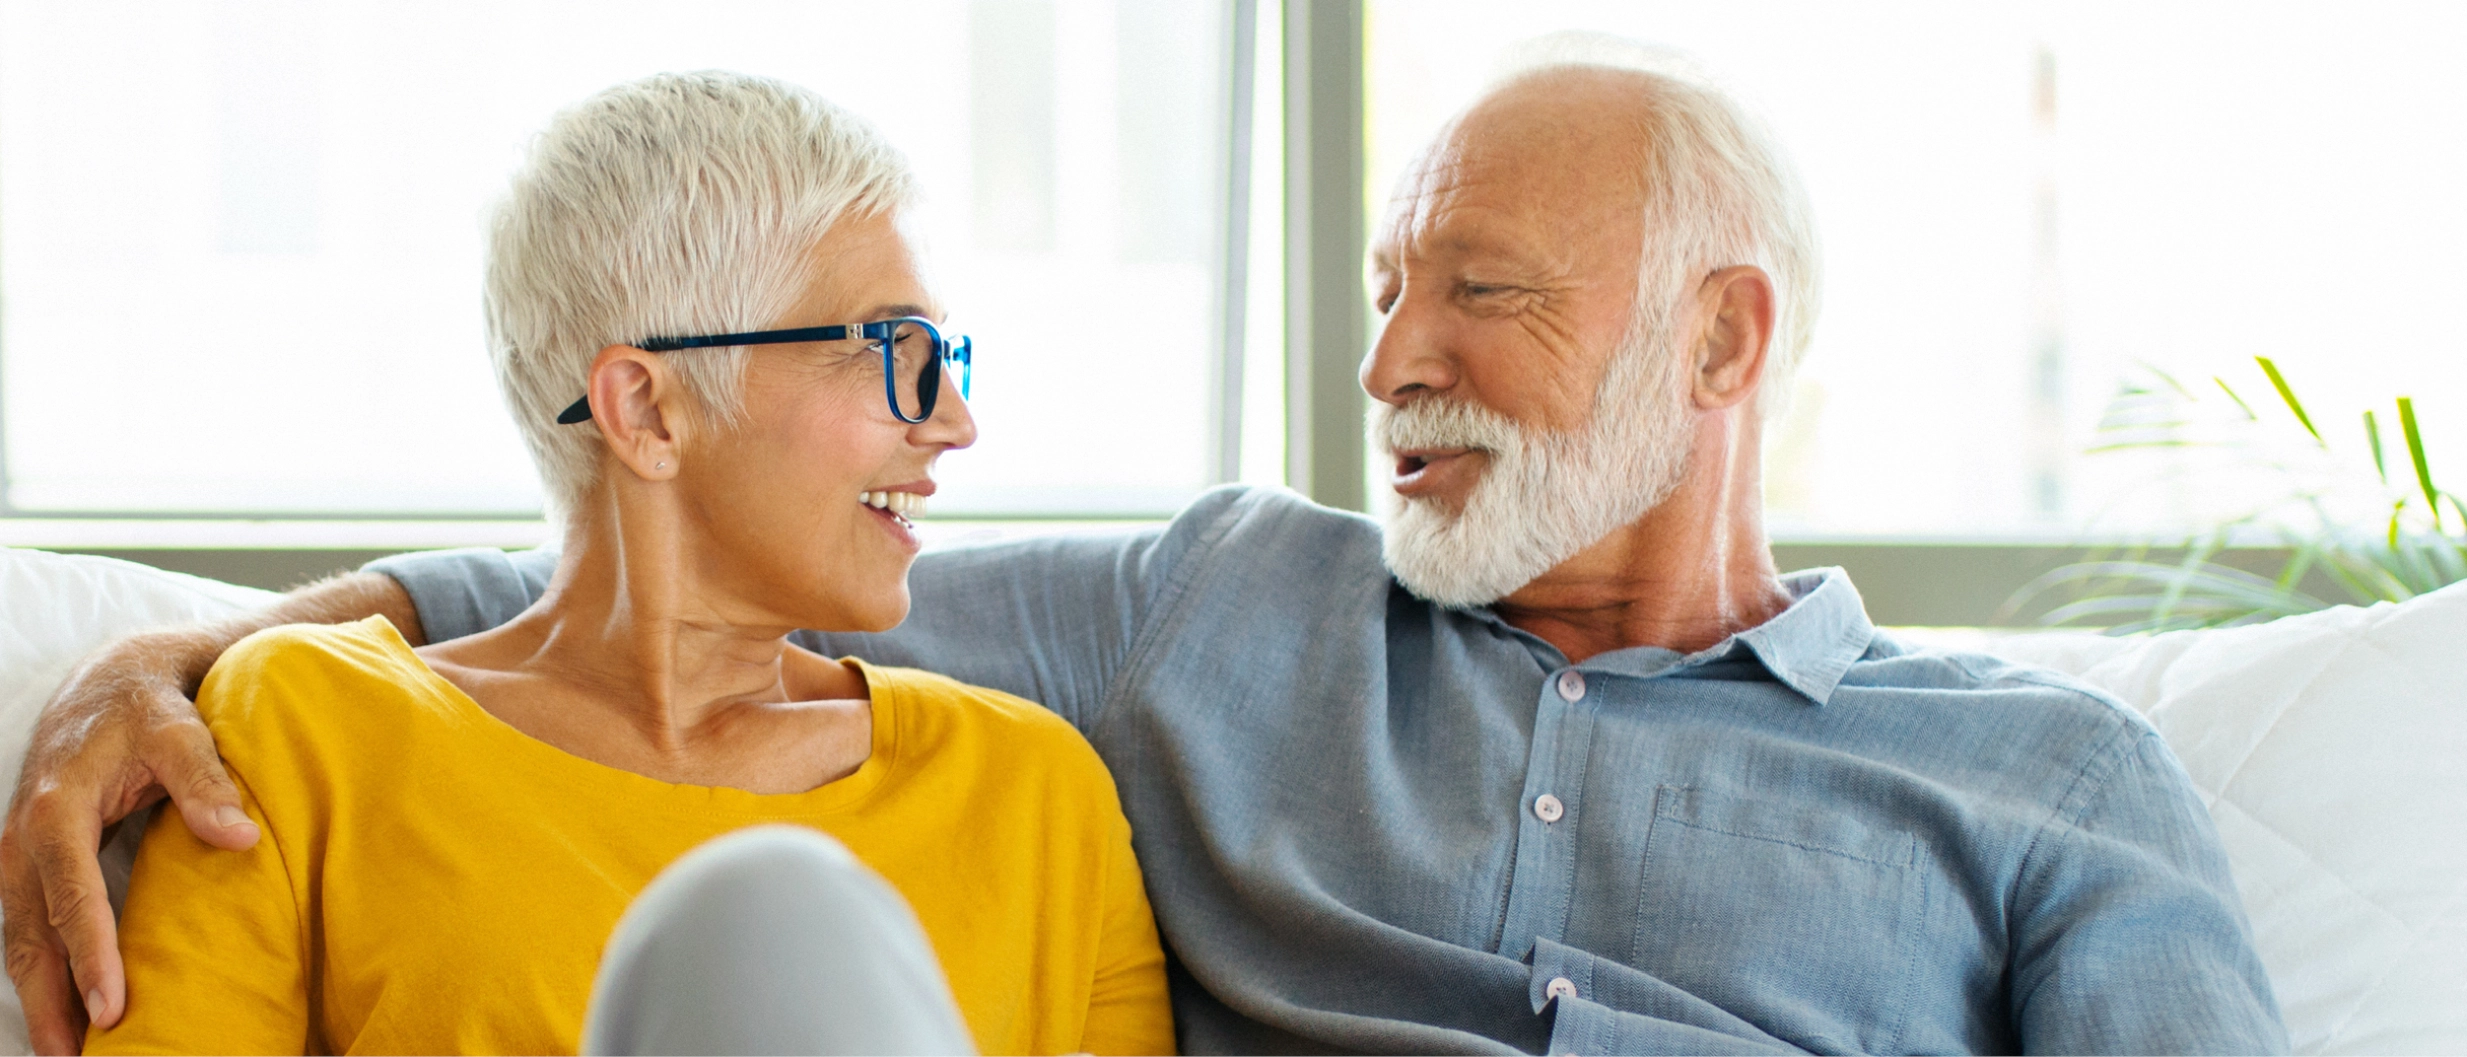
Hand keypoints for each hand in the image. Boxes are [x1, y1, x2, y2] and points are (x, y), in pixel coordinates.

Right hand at [1, 629, 259, 1054]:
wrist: (110, 682)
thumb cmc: (150, 707)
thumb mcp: (181, 729)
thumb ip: (207, 780)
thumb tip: (241, 839)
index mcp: (56, 807)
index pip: (70, 894)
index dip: (90, 953)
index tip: (112, 1007)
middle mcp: (24, 838)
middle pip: (29, 934)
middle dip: (51, 1000)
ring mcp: (21, 854)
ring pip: (21, 940)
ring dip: (42, 999)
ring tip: (69, 1055)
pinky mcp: (32, 865)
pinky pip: (30, 930)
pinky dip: (44, 974)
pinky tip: (67, 1014)